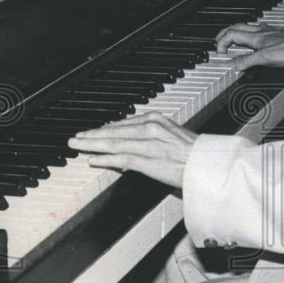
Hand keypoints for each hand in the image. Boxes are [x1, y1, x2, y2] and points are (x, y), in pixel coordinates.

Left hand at [69, 112, 196, 188]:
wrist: (207, 163)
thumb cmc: (194, 152)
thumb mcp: (172, 135)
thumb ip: (153, 136)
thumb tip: (136, 143)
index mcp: (155, 120)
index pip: (123, 124)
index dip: (104, 129)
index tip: (92, 132)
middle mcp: (149, 128)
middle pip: (113, 131)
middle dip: (92, 135)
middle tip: (76, 137)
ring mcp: (147, 144)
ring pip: (113, 143)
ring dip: (92, 145)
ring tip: (77, 146)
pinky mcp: (147, 160)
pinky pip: (120, 158)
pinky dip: (104, 159)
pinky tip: (93, 160)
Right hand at [215, 23, 283, 70]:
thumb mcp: (264, 58)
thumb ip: (247, 61)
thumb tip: (233, 64)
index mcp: (255, 36)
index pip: (231, 34)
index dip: (221, 42)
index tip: (219, 53)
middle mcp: (261, 31)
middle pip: (237, 27)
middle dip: (225, 33)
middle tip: (218, 41)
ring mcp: (270, 32)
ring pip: (248, 28)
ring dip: (237, 32)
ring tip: (233, 39)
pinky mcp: (278, 36)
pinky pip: (260, 32)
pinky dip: (251, 35)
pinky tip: (256, 41)